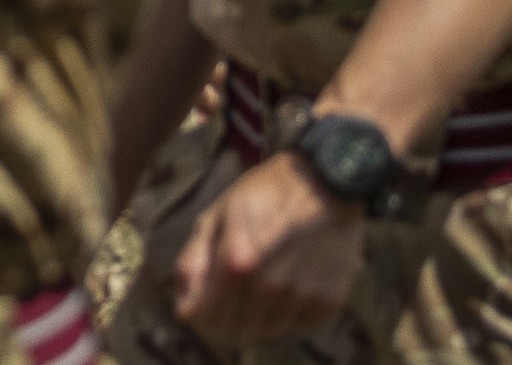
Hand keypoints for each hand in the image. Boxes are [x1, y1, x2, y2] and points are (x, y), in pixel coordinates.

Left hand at [171, 153, 368, 342]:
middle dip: (224, 314)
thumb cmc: (265, 193)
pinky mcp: (328, 301)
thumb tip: (184, 309)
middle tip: (230, 289)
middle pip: (234, 327)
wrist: (327, 180)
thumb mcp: (219, 214)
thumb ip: (196, 261)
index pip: (205, 317)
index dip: (197, 313)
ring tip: (259, 284)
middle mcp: (270, 285)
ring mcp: (301, 295)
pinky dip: (286, 313)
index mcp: (237, 262)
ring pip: (265, 331)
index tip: (200, 303)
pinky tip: (286, 285)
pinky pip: (295, 324)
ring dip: (255, 316)